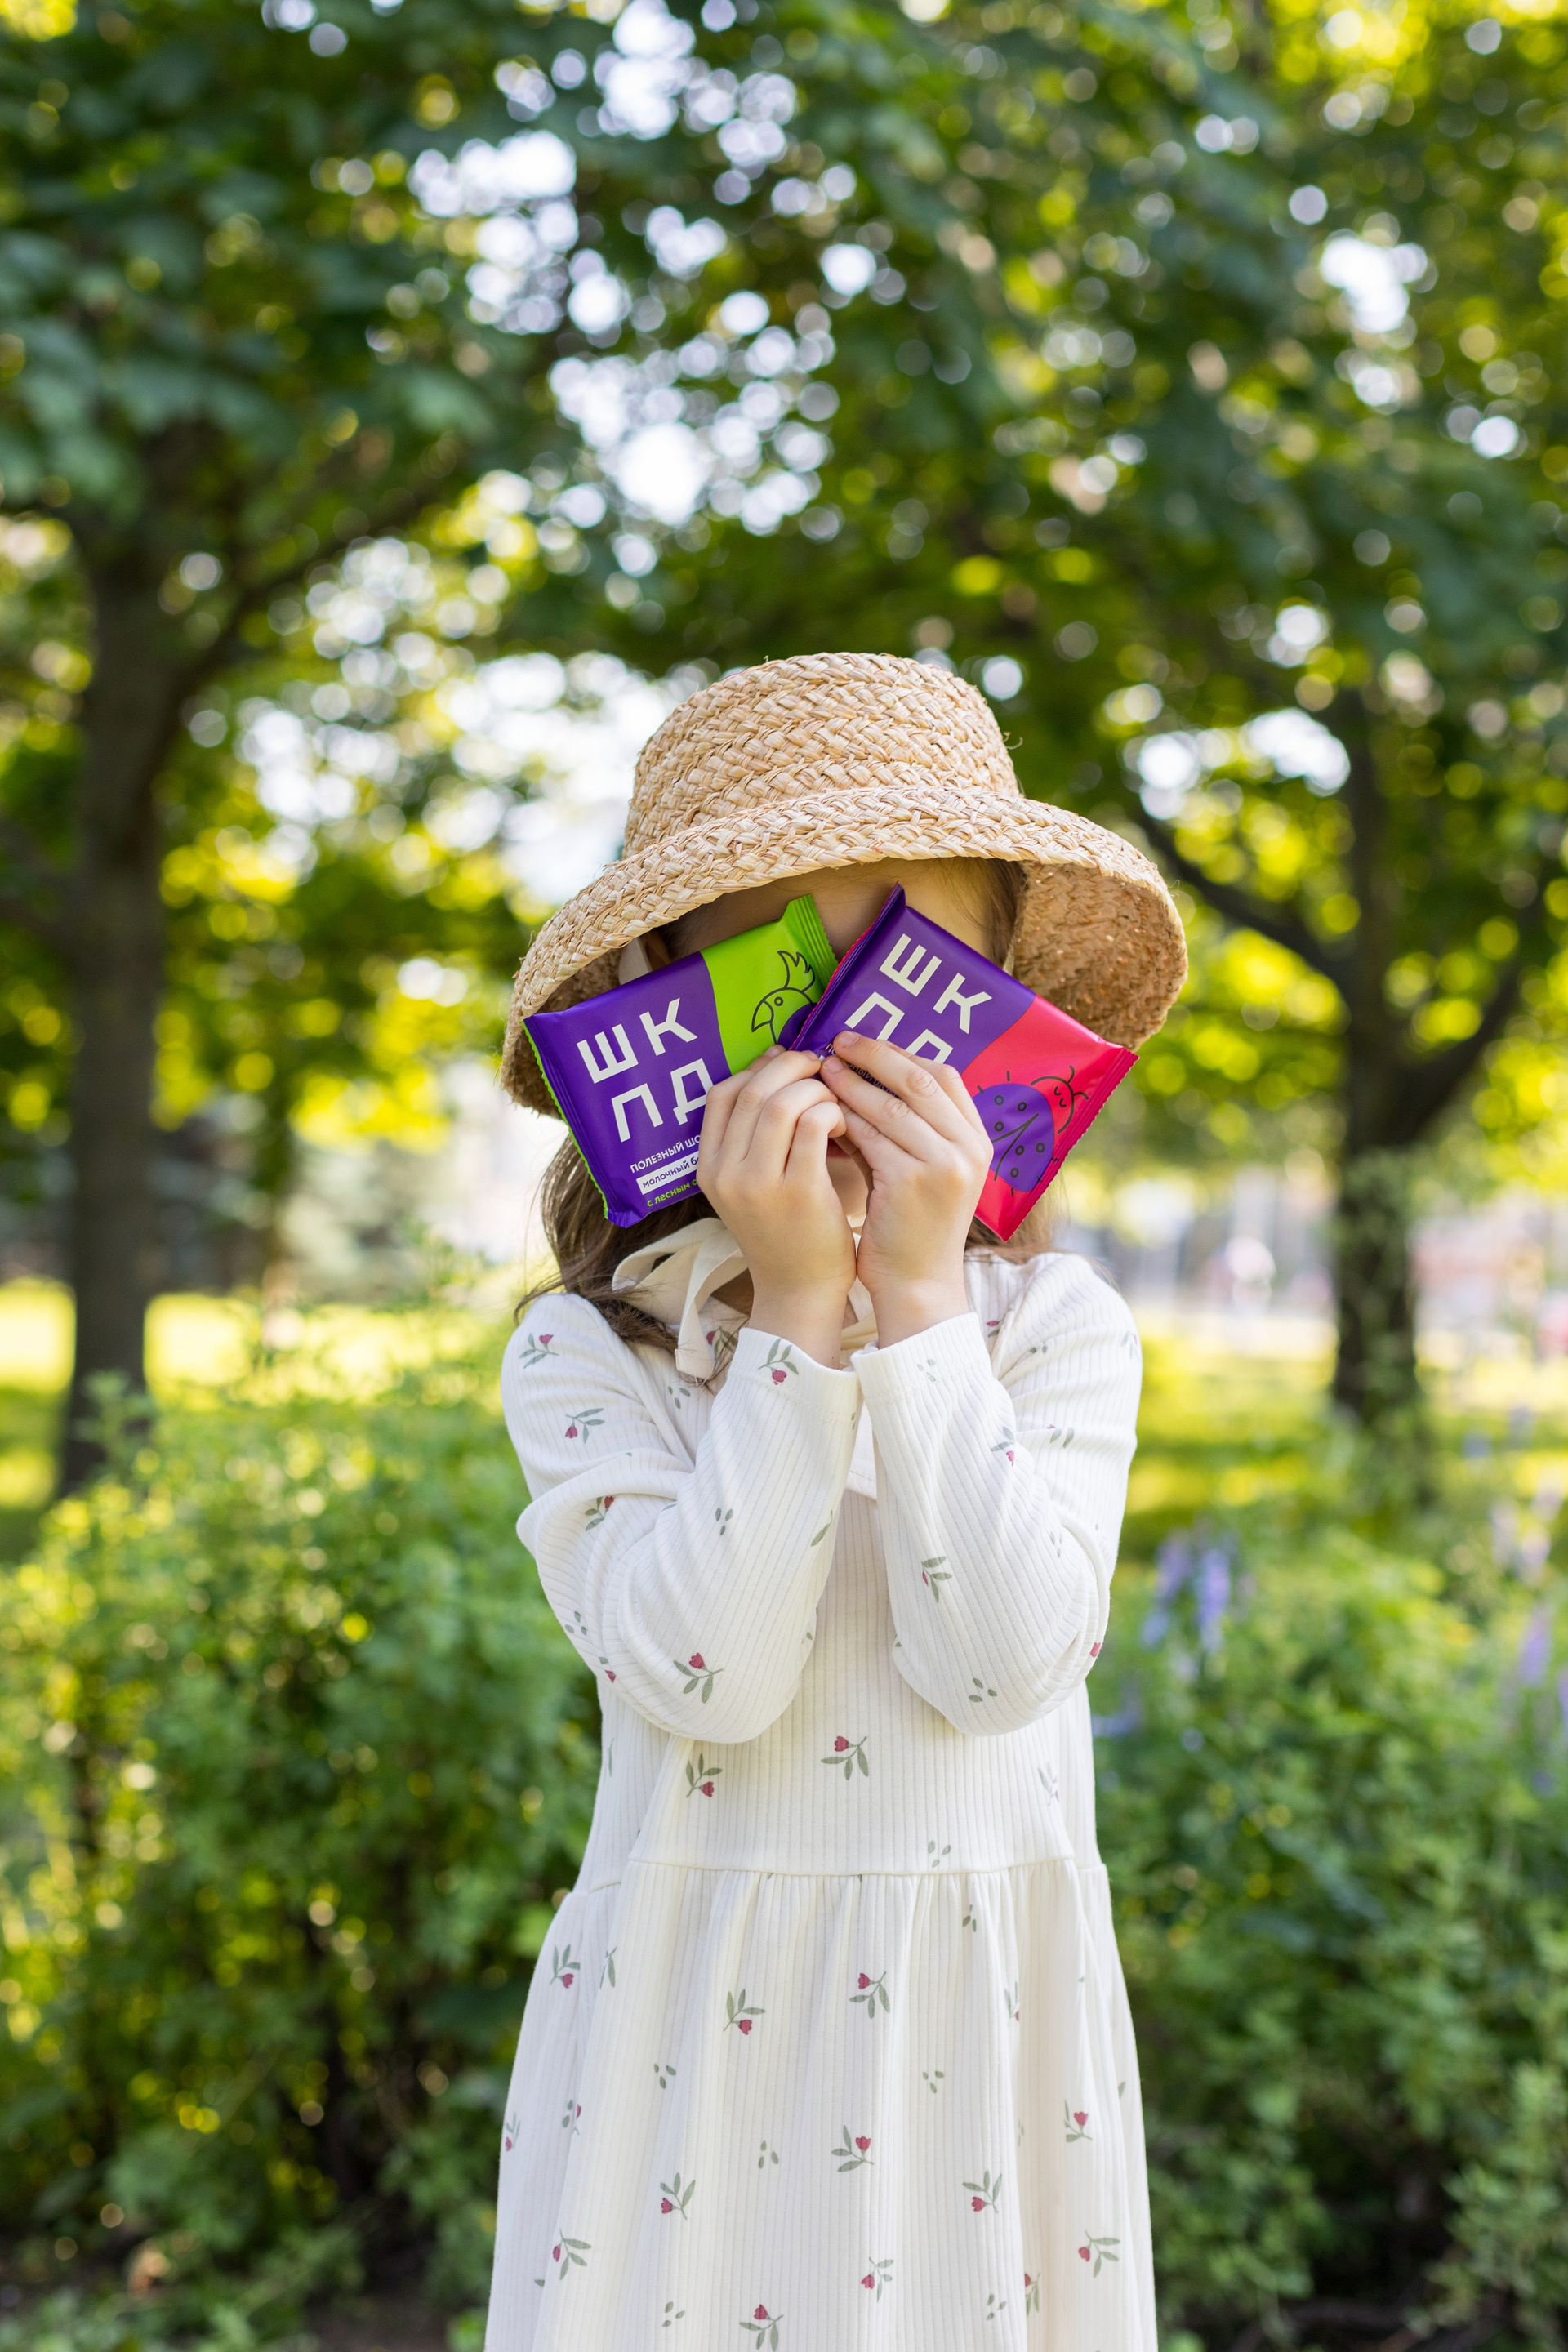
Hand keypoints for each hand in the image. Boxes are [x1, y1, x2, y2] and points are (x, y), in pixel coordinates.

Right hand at [697, 1048, 856, 1364]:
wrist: (800, 1291)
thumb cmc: (785, 1231)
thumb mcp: (750, 1185)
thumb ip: (754, 1139)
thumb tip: (780, 1070)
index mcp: (708, 1167)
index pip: (722, 1094)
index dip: (757, 1069)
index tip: (789, 1065)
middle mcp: (725, 1173)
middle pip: (752, 1091)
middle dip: (792, 1067)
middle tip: (822, 1069)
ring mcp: (759, 1184)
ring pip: (783, 1102)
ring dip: (816, 1089)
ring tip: (835, 1101)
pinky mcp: (799, 1192)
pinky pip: (815, 1125)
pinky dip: (833, 1112)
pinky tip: (845, 1125)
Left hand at [819, 1031, 990, 1345]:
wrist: (917, 1286)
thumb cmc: (912, 1229)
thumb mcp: (923, 1170)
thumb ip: (905, 1128)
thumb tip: (861, 1076)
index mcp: (977, 1140)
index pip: (943, 1076)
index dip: (901, 1054)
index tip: (864, 1044)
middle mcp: (969, 1147)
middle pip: (919, 1079)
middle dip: (874, 1055)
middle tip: (837, 1042)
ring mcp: (944, 1164)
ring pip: (891, 1104)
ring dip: (852, 1083)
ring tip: (821, 1070)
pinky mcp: (912, 1181)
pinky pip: (870, 1136)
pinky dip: (844, 1118)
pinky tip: (820, 1110)